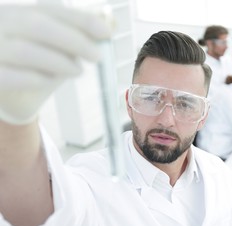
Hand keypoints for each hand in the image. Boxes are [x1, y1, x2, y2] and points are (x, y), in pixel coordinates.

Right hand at [0, 4, 111, 124]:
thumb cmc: (37, 66)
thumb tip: (110, 21)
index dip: (80, 19)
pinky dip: (32, 78)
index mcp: (17, 13)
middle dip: (72, 40)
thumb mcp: (59, 49)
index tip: (107, 32)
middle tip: (97, 56)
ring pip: (23, 50)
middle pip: (35, 24)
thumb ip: (81, 34)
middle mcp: (0, 25)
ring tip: (79, 71)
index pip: (50, 10)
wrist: (8, 98)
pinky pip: (8, 76)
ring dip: (57, 61)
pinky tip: (47, 81)